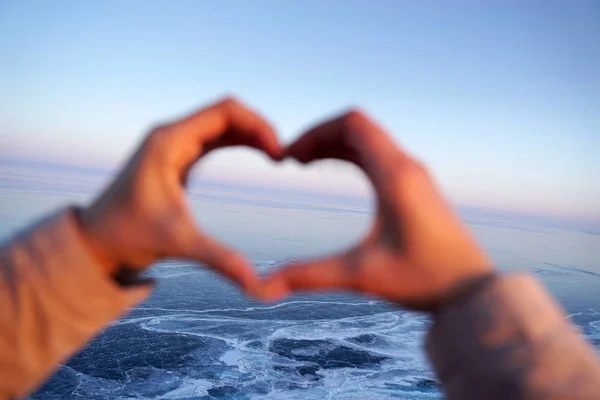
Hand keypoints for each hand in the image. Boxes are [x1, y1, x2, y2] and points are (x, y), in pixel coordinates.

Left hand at [77, 97, 282, 291]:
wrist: (97, 239)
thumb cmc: (128, 236)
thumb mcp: (178, 243)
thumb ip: (218, 258)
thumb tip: (255, 283)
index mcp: (169, 141)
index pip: (224, 111)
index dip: (257, 125)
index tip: (278, 152)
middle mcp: (172, 134)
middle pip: (227, 112)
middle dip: (258, 127)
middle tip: (282, 155)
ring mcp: (175, 143)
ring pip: (223, 122)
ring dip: (251, 133)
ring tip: (276, 156)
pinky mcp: (179, 155)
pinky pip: (217, 137)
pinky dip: (241, 141)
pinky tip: (260, 155)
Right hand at [261, 110, 492, 310]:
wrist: (473, 291)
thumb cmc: (425, 281)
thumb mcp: (362, 275)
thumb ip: (311, 275)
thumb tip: (264, 288)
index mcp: (395, 176)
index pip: (352, 123)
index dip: (315, 131)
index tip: (290, 156)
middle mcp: (407, 166)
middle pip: (357, 126)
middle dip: (320, 136)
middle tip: (292, 160)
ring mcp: (415, 174)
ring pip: (369, 139)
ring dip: (335, 144)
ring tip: (305, 163)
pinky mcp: (417, 186)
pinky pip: (379, 154)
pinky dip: (352, 155)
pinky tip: (336, 173)